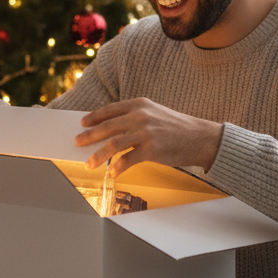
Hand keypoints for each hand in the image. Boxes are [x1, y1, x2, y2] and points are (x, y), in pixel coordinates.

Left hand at [73, 97, 224, 176]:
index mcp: (139, 104)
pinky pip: (127, 160)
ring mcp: (145, 133)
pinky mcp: (151, 149)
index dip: (94, 117)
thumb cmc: (177, 127)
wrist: (201, 138)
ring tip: (89, 163)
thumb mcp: (155, 113)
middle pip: (107, 127)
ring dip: (98, 155)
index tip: (82, 123)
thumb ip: (135, 116)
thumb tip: (113, 128)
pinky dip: (117, 167)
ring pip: (113, 145)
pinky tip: (111, 173)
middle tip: (77, 142)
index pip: (110, 110)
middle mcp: (140, 116)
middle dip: (89, 136)